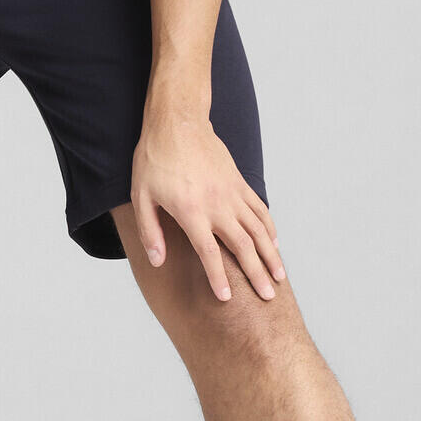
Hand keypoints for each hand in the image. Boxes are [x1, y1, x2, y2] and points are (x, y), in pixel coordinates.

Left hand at [129, 110, 283, 301]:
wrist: (178, 122)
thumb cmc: (154, 159)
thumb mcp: (141, 196)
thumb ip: (150, 231)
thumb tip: (157, 262)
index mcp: (191, 211)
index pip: (208, 253)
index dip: (218, 277)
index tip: (226, 298)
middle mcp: (217, 204)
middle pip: (242, 246)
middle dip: (256, 274)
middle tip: (268, 296)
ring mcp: (232, 193)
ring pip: (258, 229)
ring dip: (270, 254)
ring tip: (279, 276)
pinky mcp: (239, 183)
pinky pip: (260, 209)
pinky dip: (269, 228)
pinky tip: (274, 244)